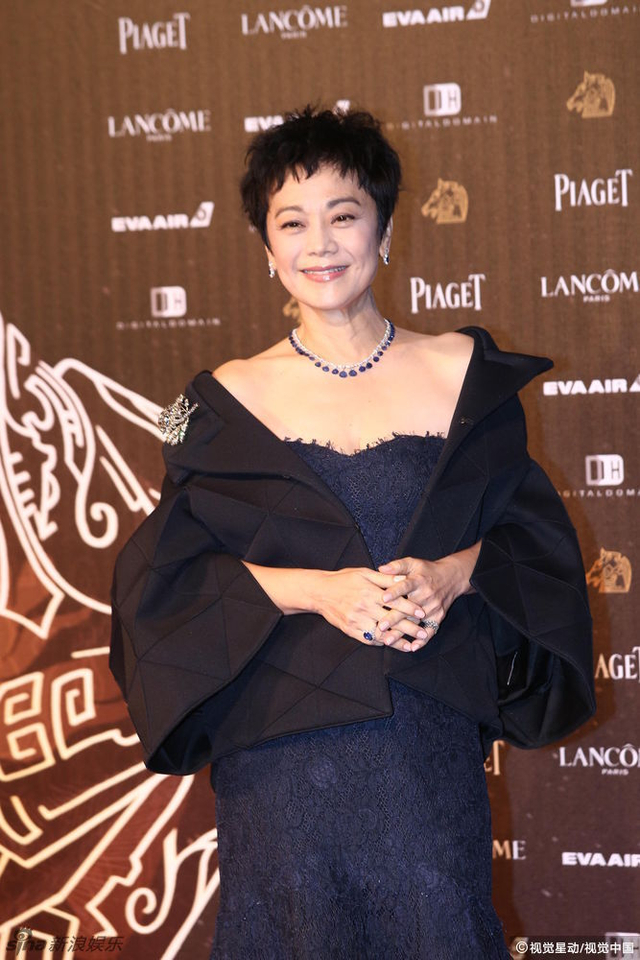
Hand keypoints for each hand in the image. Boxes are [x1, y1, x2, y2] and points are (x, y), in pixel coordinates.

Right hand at [312, 566, 430, 650]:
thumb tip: (404, 579)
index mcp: (370, 592)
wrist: (319, 592)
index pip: (395, 602)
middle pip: (391, 621)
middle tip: (424, 634)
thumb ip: (385, 578)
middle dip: (409, 628)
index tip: (422, 613)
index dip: (410, 608)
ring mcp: (357, 621)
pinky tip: (390, 644)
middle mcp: (364, 608)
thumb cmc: (343, 579)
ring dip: (397, 641)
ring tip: (410, 646)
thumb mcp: (364, 573)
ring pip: (381, 634)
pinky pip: (368, 639)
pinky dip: (380, 642)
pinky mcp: (350, 630)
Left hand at [377, 543, 480, 652]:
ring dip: (402, 632)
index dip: (395, 592)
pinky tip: (412, 647)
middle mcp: (426, 595)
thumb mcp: (413, 563)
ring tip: (388, 640)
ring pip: (415, 622)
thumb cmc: (427, 570)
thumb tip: (381, 568)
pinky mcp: (438, 617)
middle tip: (380, 627)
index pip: (405, 586)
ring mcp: (432, 608)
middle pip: (408, 609)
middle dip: (394, 618)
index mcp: (418, 581)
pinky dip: (422, 640)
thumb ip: (397, 565)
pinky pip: (430, 631)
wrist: (451, 578)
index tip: (384, 598)